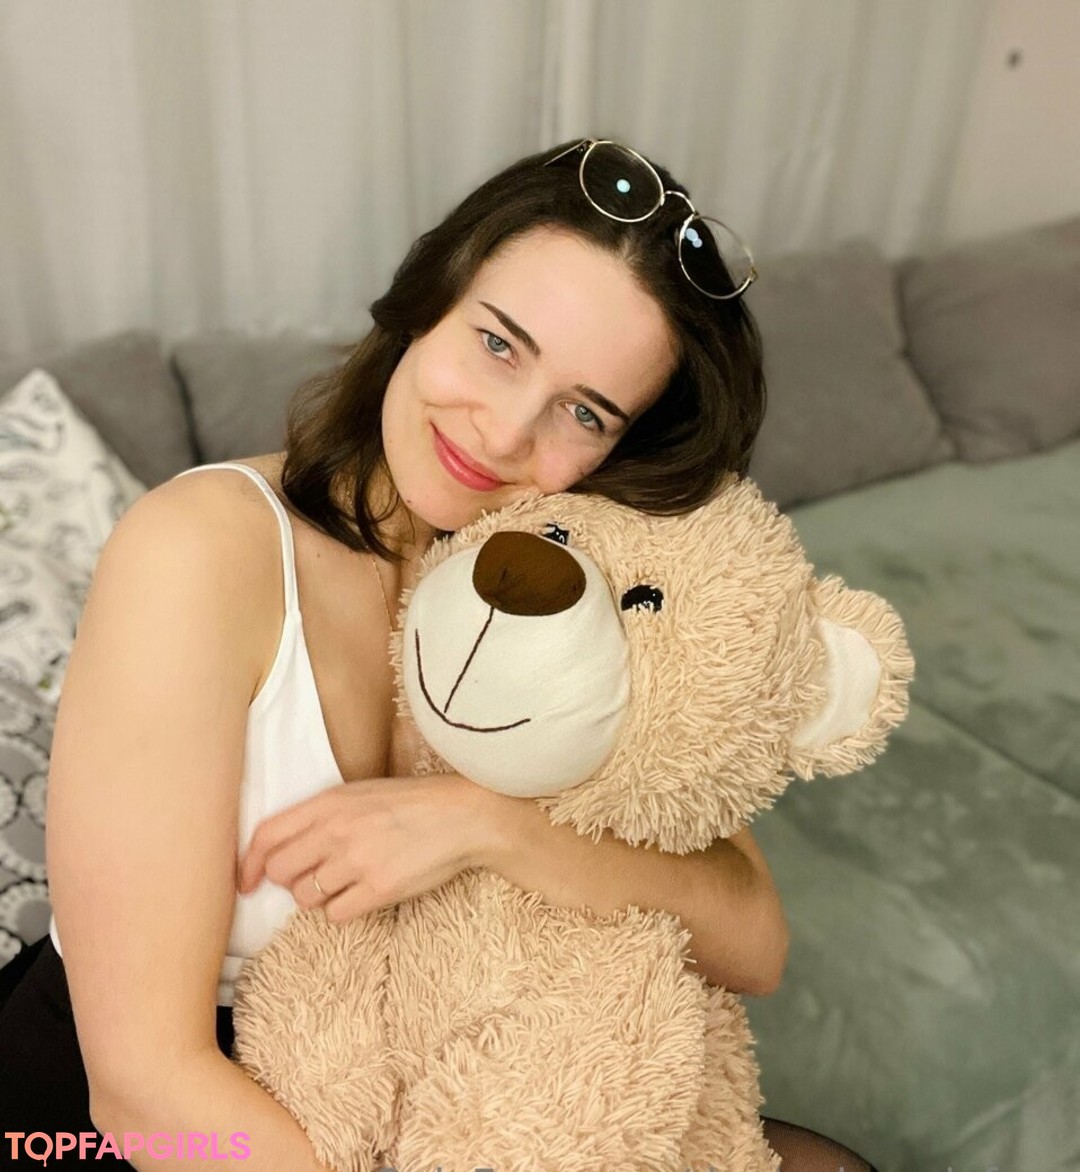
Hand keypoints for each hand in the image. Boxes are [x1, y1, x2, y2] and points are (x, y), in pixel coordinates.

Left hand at [236, 774, 499, 922]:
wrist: (461, 815)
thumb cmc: (409, 803)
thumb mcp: (359, 793)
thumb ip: (321, 815)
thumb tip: (283, 848)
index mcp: (329, 803)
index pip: (268, 835)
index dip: (249, 863)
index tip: (248, 882)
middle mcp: (337, 830)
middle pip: (282, 872)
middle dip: (290, 882)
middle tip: (312, 879)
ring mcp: (357, 860)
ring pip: (307, 897)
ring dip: (320, 897)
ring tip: (347, 882)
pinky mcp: (379, 888)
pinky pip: (337, 914)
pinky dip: (344, 910)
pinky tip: (364, 894)